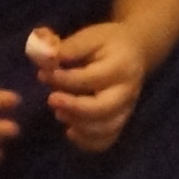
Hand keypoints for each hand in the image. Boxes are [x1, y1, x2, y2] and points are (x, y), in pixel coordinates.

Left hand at [37, 19, 152, 152]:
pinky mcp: (122, 121)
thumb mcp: (89, 37)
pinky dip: (86, 141)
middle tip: (51, 99)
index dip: (63, 79)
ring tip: (60, 113)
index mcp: (121, 65)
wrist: (135, 51)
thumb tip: (45, 57)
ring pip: (104, 128)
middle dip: (73, 107)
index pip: (90, 78)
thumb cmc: (107, 44)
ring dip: (77, 124)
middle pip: (102, 108)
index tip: (43, 73)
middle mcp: (128, 90)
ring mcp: (127, 108)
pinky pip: (106, 141)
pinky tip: (71, 130)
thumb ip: (67, 47)